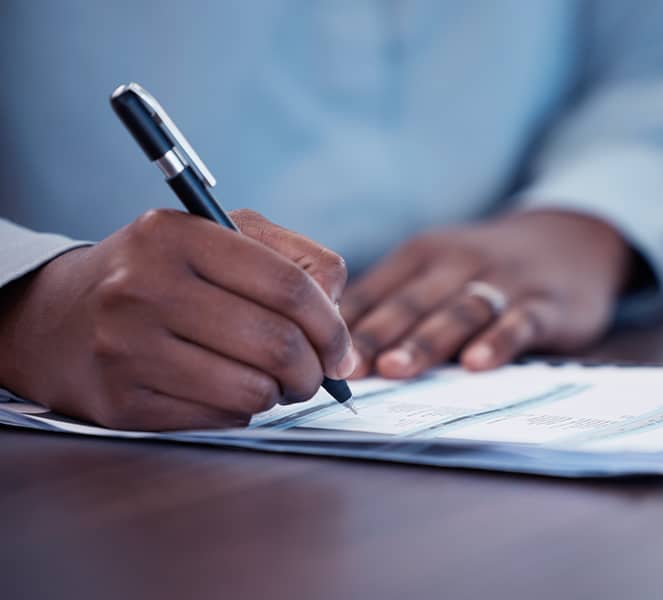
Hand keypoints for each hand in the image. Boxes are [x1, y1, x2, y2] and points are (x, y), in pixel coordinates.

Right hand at [0, 209, 353, 430]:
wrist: (59, 316)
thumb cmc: (160, 273)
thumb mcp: (219, 237)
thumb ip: (292, 259)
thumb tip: (339, 315)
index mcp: (176, 233)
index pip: (289, 286)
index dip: (332, 325)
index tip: (340, 348)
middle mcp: (144, 286)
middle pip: (277, 343)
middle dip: (314, 370)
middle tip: (315, 374)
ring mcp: (128, 347)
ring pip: (253, 391)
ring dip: (281, 394)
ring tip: (273, 381)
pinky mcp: (122, 401)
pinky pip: (221, 418)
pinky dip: (241, 410)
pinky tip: (226, 389)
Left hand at [341, 210, 631, 378]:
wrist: (570, 240)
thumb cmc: (484, 268)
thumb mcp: (437, 270)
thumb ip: (394, 303)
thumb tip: (329, 347)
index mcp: (422, 255)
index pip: (376, 291)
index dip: (344, 324)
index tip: (311, 352)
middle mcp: (458, 262)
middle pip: (411, 302)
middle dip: (375, 335)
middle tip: (344, 369)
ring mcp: (503, 282)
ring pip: (459, 311)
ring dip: (426, 340)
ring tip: (396, 369)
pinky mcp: (544, 303)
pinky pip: (519, 322)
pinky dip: (498, 341)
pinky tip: (478, 364)